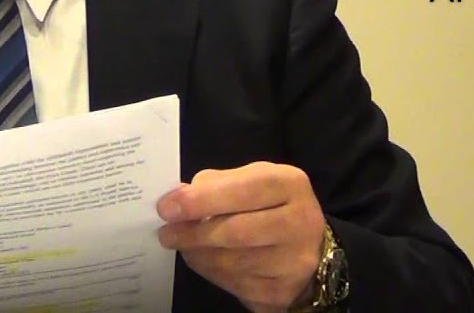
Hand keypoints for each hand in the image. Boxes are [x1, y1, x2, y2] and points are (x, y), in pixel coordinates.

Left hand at [156, 162, 323, 311]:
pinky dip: (212, 273)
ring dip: (199, 255)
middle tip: (167, 234)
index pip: (243, 191)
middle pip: (236, 232)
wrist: (306, 246)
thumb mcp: (250, 180)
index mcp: (290, 184)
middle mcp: (301, 223)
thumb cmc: (270, 206)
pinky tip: (206, 261)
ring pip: (232, 262)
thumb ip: (215, 184)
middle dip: (194, 233)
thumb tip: (178, 199)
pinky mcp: (282, 291)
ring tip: (186, 246)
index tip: (167, 208)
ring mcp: (295, 262)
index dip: (202, 200)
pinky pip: (235, 285)